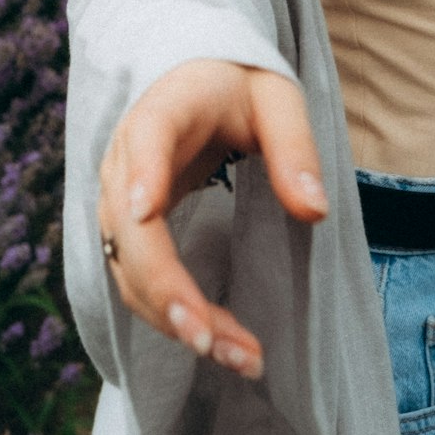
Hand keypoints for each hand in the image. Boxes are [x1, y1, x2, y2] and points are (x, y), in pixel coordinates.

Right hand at [97, 59, 327, 381]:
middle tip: (209, 338)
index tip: (146, 210)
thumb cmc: (241, 86)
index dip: (143, 173)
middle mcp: (126, 158)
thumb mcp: (279, 99)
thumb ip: (295, 148)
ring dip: (175, 318)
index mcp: (164, 110)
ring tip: (241, 357)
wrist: (199, 77)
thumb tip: (315, 210)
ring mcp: (120, 199)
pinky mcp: (128, 232)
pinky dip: (176, 317)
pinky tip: (224, 343)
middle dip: (165, 288)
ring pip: (130, 269)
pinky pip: (140, 282)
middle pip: (130, 229)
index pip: (148, 137)